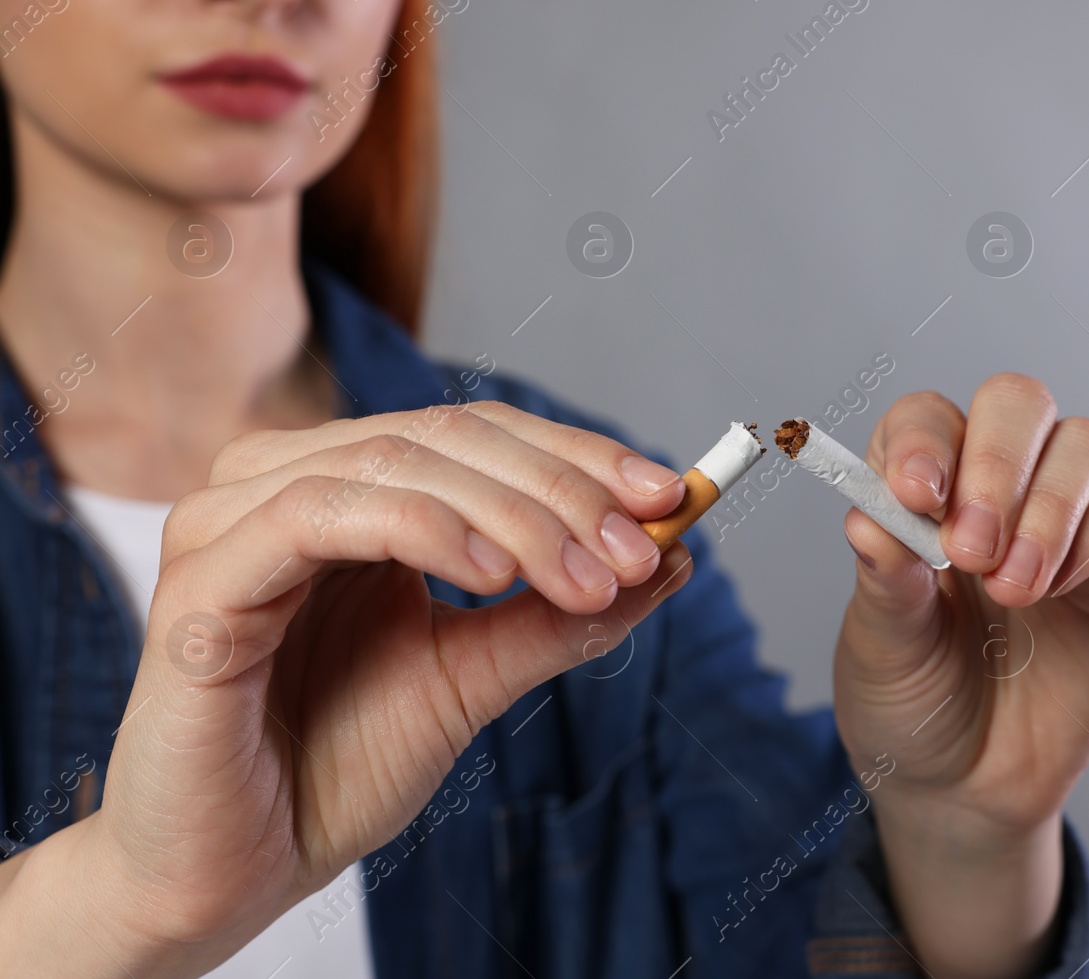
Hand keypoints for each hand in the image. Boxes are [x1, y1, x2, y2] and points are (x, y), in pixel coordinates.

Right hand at [71, 401, 693, 973]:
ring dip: (513, 515)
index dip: (577, 455)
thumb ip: (555, 614)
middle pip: (447, 436)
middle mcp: (283, 485)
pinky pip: (317, 516)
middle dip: (562, 490)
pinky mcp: (201, 586)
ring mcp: (232, 525)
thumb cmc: (333, 767)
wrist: (237, 872)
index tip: (672, 495)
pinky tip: (488, 572)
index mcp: (345, 491)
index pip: (477, 433)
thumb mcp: (471, 676)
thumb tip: (671, 557)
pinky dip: (418, 527)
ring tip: (587, 578)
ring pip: (396, 463)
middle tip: (641, 549)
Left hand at [832, 373, 1088, 978]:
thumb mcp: (880, 647)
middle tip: (968, 550)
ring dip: (1048, 508)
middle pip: (1017, 404)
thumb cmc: (913, 703)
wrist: (967, 788)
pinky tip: (1058, 588)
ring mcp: (1068, 518)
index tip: (915, 493)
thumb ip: (883, 579)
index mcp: (926, 492)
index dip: (924, 440)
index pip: (929, 418)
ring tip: (1012, 589)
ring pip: (1084, 443)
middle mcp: (1000, 487)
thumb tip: (871, 514)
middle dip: (995, 464)